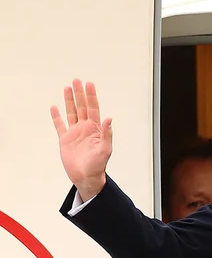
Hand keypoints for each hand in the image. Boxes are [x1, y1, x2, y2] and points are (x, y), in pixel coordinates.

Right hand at [50, 79, 111, 200]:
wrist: (86, 177)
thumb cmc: (98, 165)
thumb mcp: (105, 149)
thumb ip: (107, 134)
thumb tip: (110, 118)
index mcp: (95, 129)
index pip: (93, 108)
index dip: (91, 96)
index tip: (89, 84)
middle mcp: (85, 128)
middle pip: (81, 107)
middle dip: (80, 94)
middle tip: (77, 80)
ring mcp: (75, 133)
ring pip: (71, 113)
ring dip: (69, 101)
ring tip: (67, 88)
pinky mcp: (65, 140)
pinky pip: (59, 125)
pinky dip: (56, 117)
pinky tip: (54, 107)